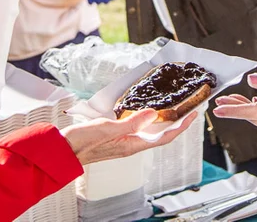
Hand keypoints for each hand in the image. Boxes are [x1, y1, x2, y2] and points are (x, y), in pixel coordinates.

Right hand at [62, 109, 196, 165]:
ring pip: (149, 131)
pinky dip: (146, 118)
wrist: (62, 150)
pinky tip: (145, 109)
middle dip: (175, 121)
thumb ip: (131, 123)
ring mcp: (123, 141)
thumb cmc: (81, 142)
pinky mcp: (115, 136)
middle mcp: (131, 145)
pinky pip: (137, 127)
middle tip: (187, 106)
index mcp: (132, 146)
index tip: (194, 114)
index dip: (181, 126)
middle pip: (160, 134)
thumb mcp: (107, 129)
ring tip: (172, 106)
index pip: (164, 137)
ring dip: (162, 120)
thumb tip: (152, 114)